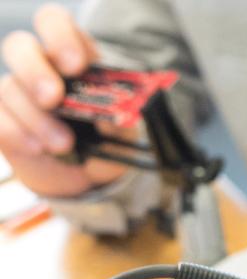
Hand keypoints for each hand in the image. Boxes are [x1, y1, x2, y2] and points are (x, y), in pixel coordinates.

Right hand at [0, 4, 128, 196]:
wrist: (88, 175)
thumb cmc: (106, 139)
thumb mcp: (121, 129)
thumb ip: (117, 119)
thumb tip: (110, 116)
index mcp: (73, 55)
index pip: (54, 22)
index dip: (60, 36)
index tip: (76, 65)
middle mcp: (39, 65)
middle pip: (18, 46)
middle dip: (35, 72)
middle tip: (53, 99)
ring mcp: (16, 91)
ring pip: (9, 88)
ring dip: (36, 119)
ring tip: (64, 144)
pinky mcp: (3, 118)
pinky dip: (16, 133)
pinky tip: (38, 148)